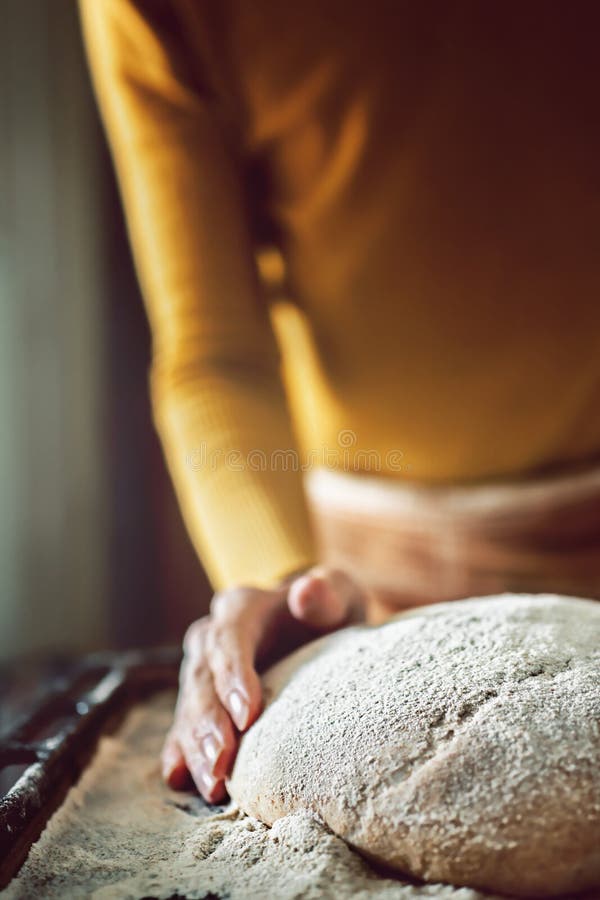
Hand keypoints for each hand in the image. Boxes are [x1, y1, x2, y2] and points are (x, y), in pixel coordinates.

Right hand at [161, 566, 365, 801]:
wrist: (313, 625)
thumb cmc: (326, 611)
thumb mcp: (336, 595)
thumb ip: (325, 593)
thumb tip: (306, 592)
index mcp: (240, 608)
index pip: (229, 638)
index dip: (233, 674)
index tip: (246, 715)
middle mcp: (211, 638)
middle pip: (203, 679)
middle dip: (208, 723)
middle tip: (221, 762)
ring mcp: (202, 673)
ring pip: (190, 708)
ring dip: (196, 746)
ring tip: (211, 783)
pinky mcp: (201, 703)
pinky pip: (183, 726)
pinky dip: (180, 752)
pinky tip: (179, 778)